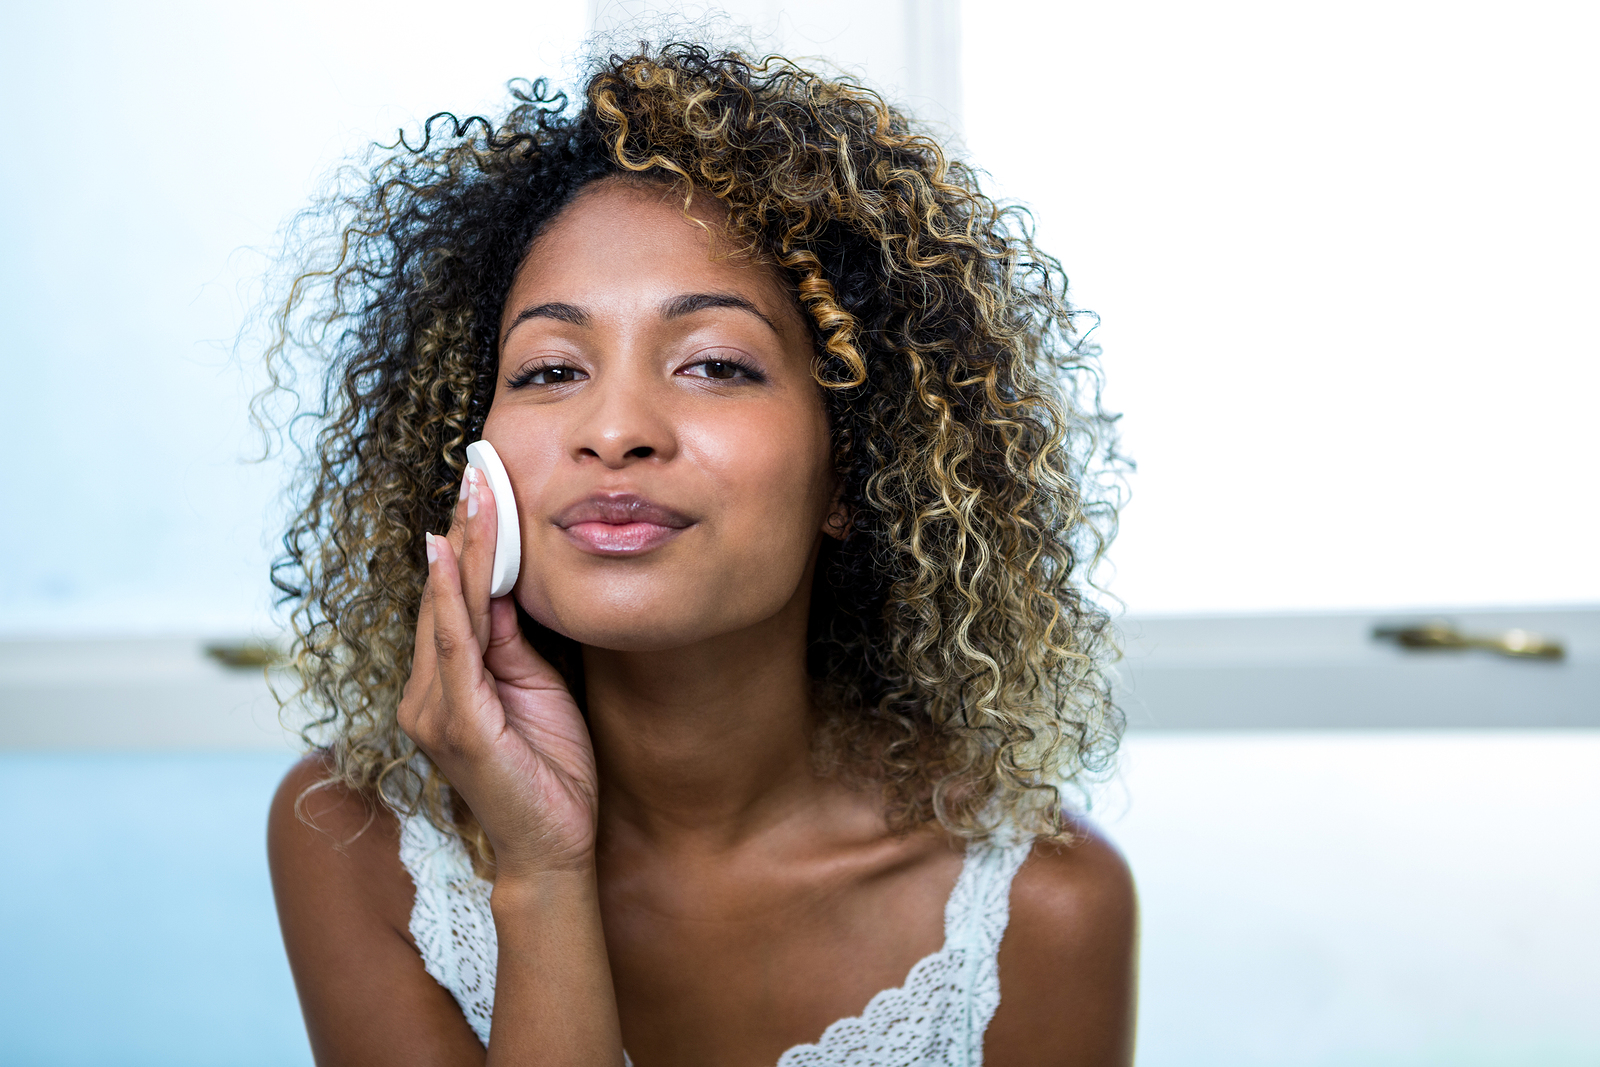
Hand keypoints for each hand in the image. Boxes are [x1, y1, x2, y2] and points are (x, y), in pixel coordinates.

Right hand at [397, 465, 597, 877]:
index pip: (453, 601)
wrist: (555, 847)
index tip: (482, 489)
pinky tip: (451, 557)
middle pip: (445, 596)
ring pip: (447, 611)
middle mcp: (426, 693)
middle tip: (478, 471)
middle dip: (465, 532)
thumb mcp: (536, 687)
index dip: (468, 544)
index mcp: (445, 684)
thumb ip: (512, 641)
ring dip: (463, 549)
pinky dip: (452, 600)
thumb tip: (506, 586)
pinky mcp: (458, 725)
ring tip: (475, 495)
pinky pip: (454, 648)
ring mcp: (434, 709)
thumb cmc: (549, 769)